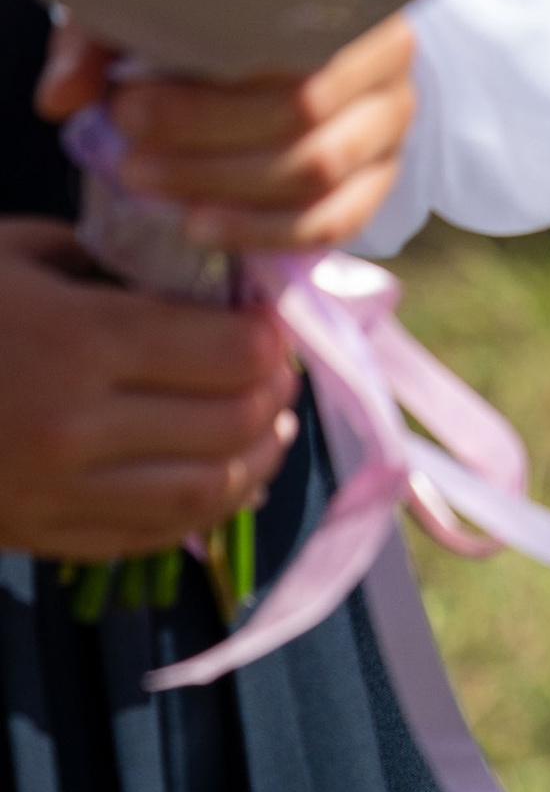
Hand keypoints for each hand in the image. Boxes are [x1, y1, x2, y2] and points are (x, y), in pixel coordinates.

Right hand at [0, 218, 297, 557]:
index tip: (276, 321)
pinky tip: (222, 482)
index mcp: (82, 340)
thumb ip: (114, 263)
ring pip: (198, 494)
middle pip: (227, 425)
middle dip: (273, 398)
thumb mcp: (24, 253)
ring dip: (254, 463)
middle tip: (282, 372)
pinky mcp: (35, 536)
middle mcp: (78, 426)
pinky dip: (198, 513)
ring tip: (271, 430)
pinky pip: (142, 537)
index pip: (227, 353)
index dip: (270, 338)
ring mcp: (55, 493)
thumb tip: (200, 279)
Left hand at [38, 15, 417, 251]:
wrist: (292, 54)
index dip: (204, 84)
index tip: (125, 100)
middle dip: (204, 139)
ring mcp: (390, 122)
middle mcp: (387, 56)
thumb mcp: (163, 9)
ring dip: (225, 187)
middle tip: (129, 152)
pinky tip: (201, 226)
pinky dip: (263, 232)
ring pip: (318, 167)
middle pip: (303, 108)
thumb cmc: (223, 22)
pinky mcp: (381, 180)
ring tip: (151, 186)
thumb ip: (106, 42)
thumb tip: (63, 96)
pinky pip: (335, 220)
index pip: (286, 41)